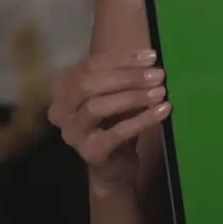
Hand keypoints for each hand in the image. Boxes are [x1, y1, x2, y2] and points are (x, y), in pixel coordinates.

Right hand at [48, 50, 170, 187]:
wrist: (114, 166)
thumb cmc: (114, 122)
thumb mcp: (115, 94)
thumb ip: (123, 76)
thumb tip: (150, 60)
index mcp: (62, 88)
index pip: (90, 66)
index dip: (122, 59)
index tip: (151, 57)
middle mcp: (59, 110)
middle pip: (89, 84)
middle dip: (127, 77)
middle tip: (158, 75)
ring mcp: (72, 133)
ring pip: (97, 107)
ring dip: (133, 96)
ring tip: (160, 92)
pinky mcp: (89, 152)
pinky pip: (117, 132)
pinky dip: (142, 119)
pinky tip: (163, 110)